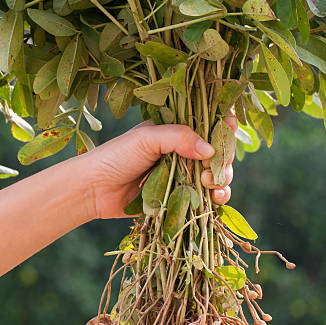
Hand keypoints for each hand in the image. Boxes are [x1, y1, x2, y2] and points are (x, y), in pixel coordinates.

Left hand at [85, 116, 236, 218]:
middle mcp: (183, 153)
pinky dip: (215, 199)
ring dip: (222, 181)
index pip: (208, 125)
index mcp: (175, 132)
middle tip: (213, 170)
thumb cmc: (116, 157)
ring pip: (216, 177)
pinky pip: (204, 199)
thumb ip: (179, 138)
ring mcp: (183, 177)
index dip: (223, 126)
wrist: (94, 190)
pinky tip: (214, 199)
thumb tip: (211, 150)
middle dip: (224, 160)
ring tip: (212, 186)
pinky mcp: (179, 199)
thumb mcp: (147, 139)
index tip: (231, 127)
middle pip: (218, 154)